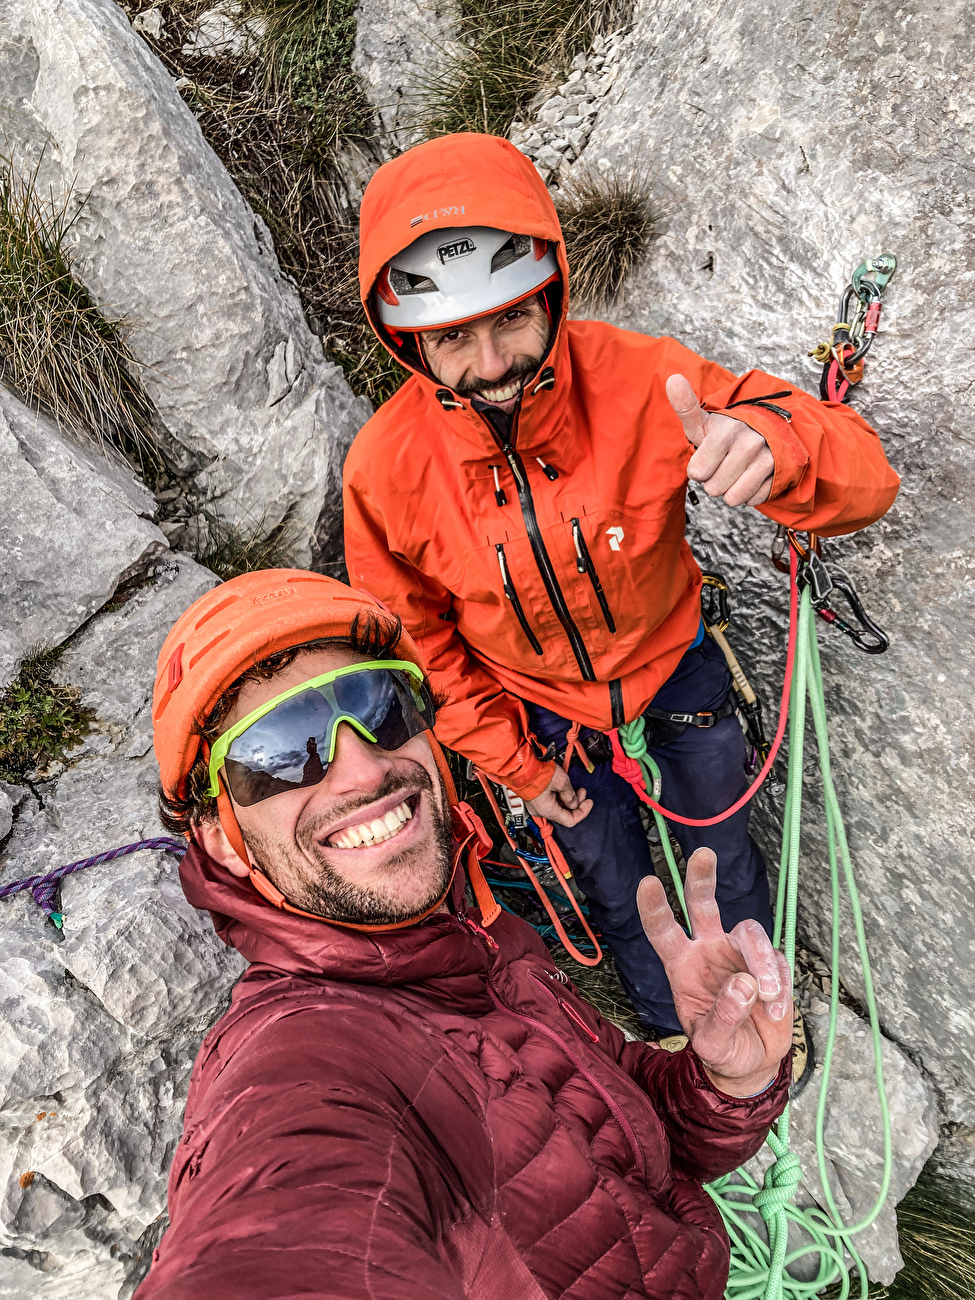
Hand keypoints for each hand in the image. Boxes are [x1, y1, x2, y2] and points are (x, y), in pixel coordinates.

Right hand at [525, 764, 592, 827]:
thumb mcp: (561, 782)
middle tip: (583, 791)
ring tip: (576, 787)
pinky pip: (550, 802)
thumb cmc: (539, 773)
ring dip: (568, 799)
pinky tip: (564, 787)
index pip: (570, 820)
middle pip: (564, 814)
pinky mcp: (534, 798)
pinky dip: (559, 796)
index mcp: (548, 811)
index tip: (589, 802)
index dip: (582, 812)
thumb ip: (570, 795)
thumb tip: (574, 803)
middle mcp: (541, 811)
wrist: (520, 765)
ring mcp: (537, 805)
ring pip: (557, 807)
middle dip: (576, 803)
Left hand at [637, 848, 791, 1096]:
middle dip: (702, 878)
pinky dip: (779, 987)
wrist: (752, 1064)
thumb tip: (744, 985)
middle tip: (704, 854)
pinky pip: (777, 962)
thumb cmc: (722, 1050)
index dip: (654, 908)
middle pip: (703, 905)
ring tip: (767, 996)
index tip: (647, 882)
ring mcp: (739, 954)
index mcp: (681, 965)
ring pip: (749, 933)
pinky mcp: (770, 964)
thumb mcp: (712, 1046)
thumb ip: (722, 1019)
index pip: (663, 931)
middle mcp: (708, 950)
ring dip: (760, 961)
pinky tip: (775, 1012)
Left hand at [666, 374, 774, 506]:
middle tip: (725, 463)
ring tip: (737, 470)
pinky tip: (753, 476)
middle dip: (715, 481)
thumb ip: (686, 407)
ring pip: (732, 498)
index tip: (708, 455)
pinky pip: (751, 501)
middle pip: (713, 489)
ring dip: (731, 490)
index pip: (697, 472)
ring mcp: (767, 459)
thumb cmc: (728, 432)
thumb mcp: (706, 422)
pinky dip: (749, 493)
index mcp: (726, 430)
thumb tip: (672, 379)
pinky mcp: (779, 475)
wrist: (769, 433)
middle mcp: (749, 443)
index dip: (699, 469)